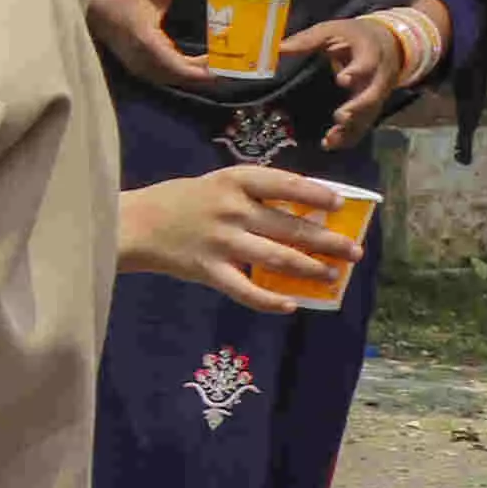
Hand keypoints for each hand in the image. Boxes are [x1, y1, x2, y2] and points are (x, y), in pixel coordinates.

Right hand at [86, 0, 224, 93]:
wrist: (89, 9)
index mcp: (149, 43)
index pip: (184, 69)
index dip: (211, 71)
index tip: (235, 62)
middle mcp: (145, 62)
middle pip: (186, 78)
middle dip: (213, 73)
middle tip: (240, 62)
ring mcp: (141, 68)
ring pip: (178, 79)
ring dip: (201, 74)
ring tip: (227, 63)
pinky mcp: (141, 67)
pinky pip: (170, 75)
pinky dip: (189, 71)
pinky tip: (206, 62)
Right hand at [119, 166, 358, 307]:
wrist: (133, 224)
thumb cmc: (180, 201)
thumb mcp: (216, 184)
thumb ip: (254, 195)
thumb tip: (305, 212)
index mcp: (234, 182)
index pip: (284, 185)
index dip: (316, 194)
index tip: (340, 204)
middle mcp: (231, 210)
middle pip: (290, 227)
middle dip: (327, 241)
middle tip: (354, 251)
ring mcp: (220, 242)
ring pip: (276, 258)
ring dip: (310, 268)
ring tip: (332, 275)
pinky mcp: (208, 270)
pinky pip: (245, 290)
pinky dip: (269, 300)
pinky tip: (290, 305)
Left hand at [283, 15, 402, 149]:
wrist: (387, 41)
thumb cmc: (353, 36)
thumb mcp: (333, 30)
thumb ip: (308, 40)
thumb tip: (278, 48)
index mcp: (370, 53)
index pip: (367, 63)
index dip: (357, 72)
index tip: (342, 79)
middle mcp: (378, 76)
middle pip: (372, 94)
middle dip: (358, 107)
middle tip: (341, 116)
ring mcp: (377, 94)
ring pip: (369, 114)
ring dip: (351, 128)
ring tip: (330, 139)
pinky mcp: (372, 106)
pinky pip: (364, 123)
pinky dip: (350, 136)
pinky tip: (330, 144)